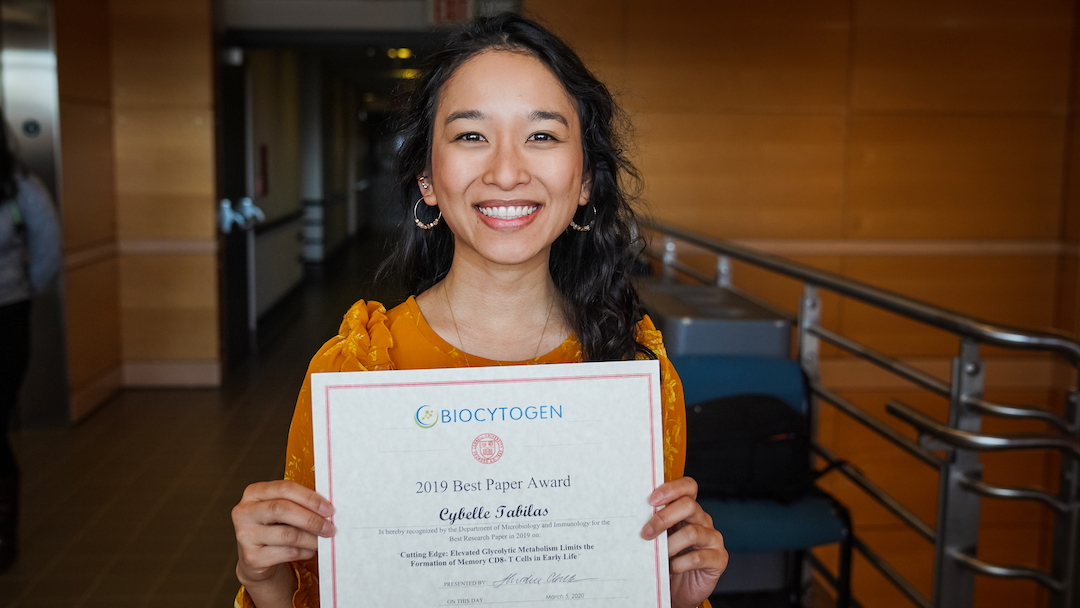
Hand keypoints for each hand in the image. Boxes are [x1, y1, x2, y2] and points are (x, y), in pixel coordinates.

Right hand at [232, 480, 334, 600]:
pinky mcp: (251, 558)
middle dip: (311, 519)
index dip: (310, 498)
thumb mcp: (283, 510)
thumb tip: (328, 509)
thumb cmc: (275, 527)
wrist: (258, 559)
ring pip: (287, 534)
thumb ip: (299, 503)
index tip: (329, 508)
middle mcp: (244, 512)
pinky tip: (309, 550)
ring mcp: (245, 535)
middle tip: (330, 527)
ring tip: (323, 540)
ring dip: (311, 538)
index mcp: (254, 493)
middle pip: (282, 509)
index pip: (284, 488)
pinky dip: (304, 551)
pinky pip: (286, 553)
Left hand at [640, 476, 726, 607]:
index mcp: (688, 510)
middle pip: (689, 506)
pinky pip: (698, 557)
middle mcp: (703, 520)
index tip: (651, 500)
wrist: (679, 590)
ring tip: (657, 556)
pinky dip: (680, 563)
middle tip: (645, 532)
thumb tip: (632, 518)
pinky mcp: (718, 558)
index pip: (688, 487)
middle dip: (663, 518)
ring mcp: (713, 539)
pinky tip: (671, 568)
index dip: (671, 489)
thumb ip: (653, 525)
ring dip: (669, 545)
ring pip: (692, 532)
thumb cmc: (667, 560)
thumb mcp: (658, 539)